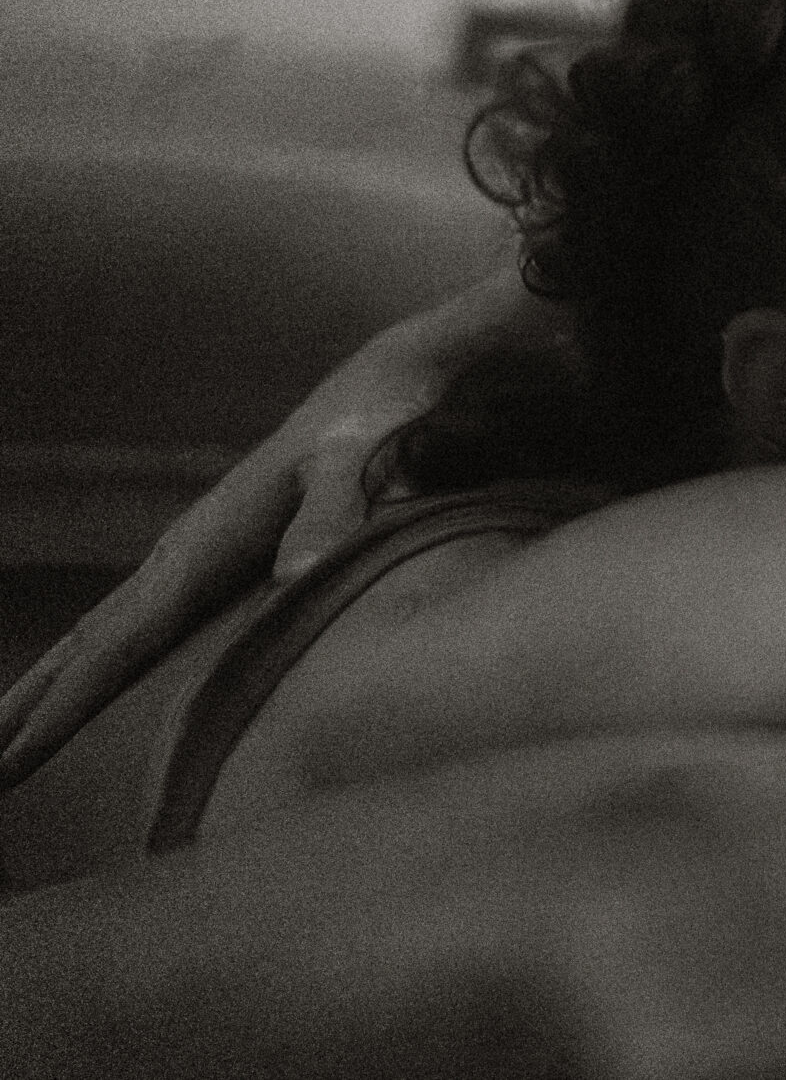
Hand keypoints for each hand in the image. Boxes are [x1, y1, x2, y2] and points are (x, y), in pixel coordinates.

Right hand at [0, 286, 503, 792]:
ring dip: (47, 690)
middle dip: (27, 708)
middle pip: (90, 646)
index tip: (5, 758)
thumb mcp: (368, 452)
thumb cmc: (385, 414)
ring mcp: (198, 554)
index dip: (64, 704)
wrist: (397, 377)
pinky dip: (96, 663)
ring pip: (103, 635)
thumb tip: (296, 571)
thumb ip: (335, 506)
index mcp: (210, 541)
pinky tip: (78, 688)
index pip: (122, 642)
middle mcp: (187, 550)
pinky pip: (141, 626)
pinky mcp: (223, 559)